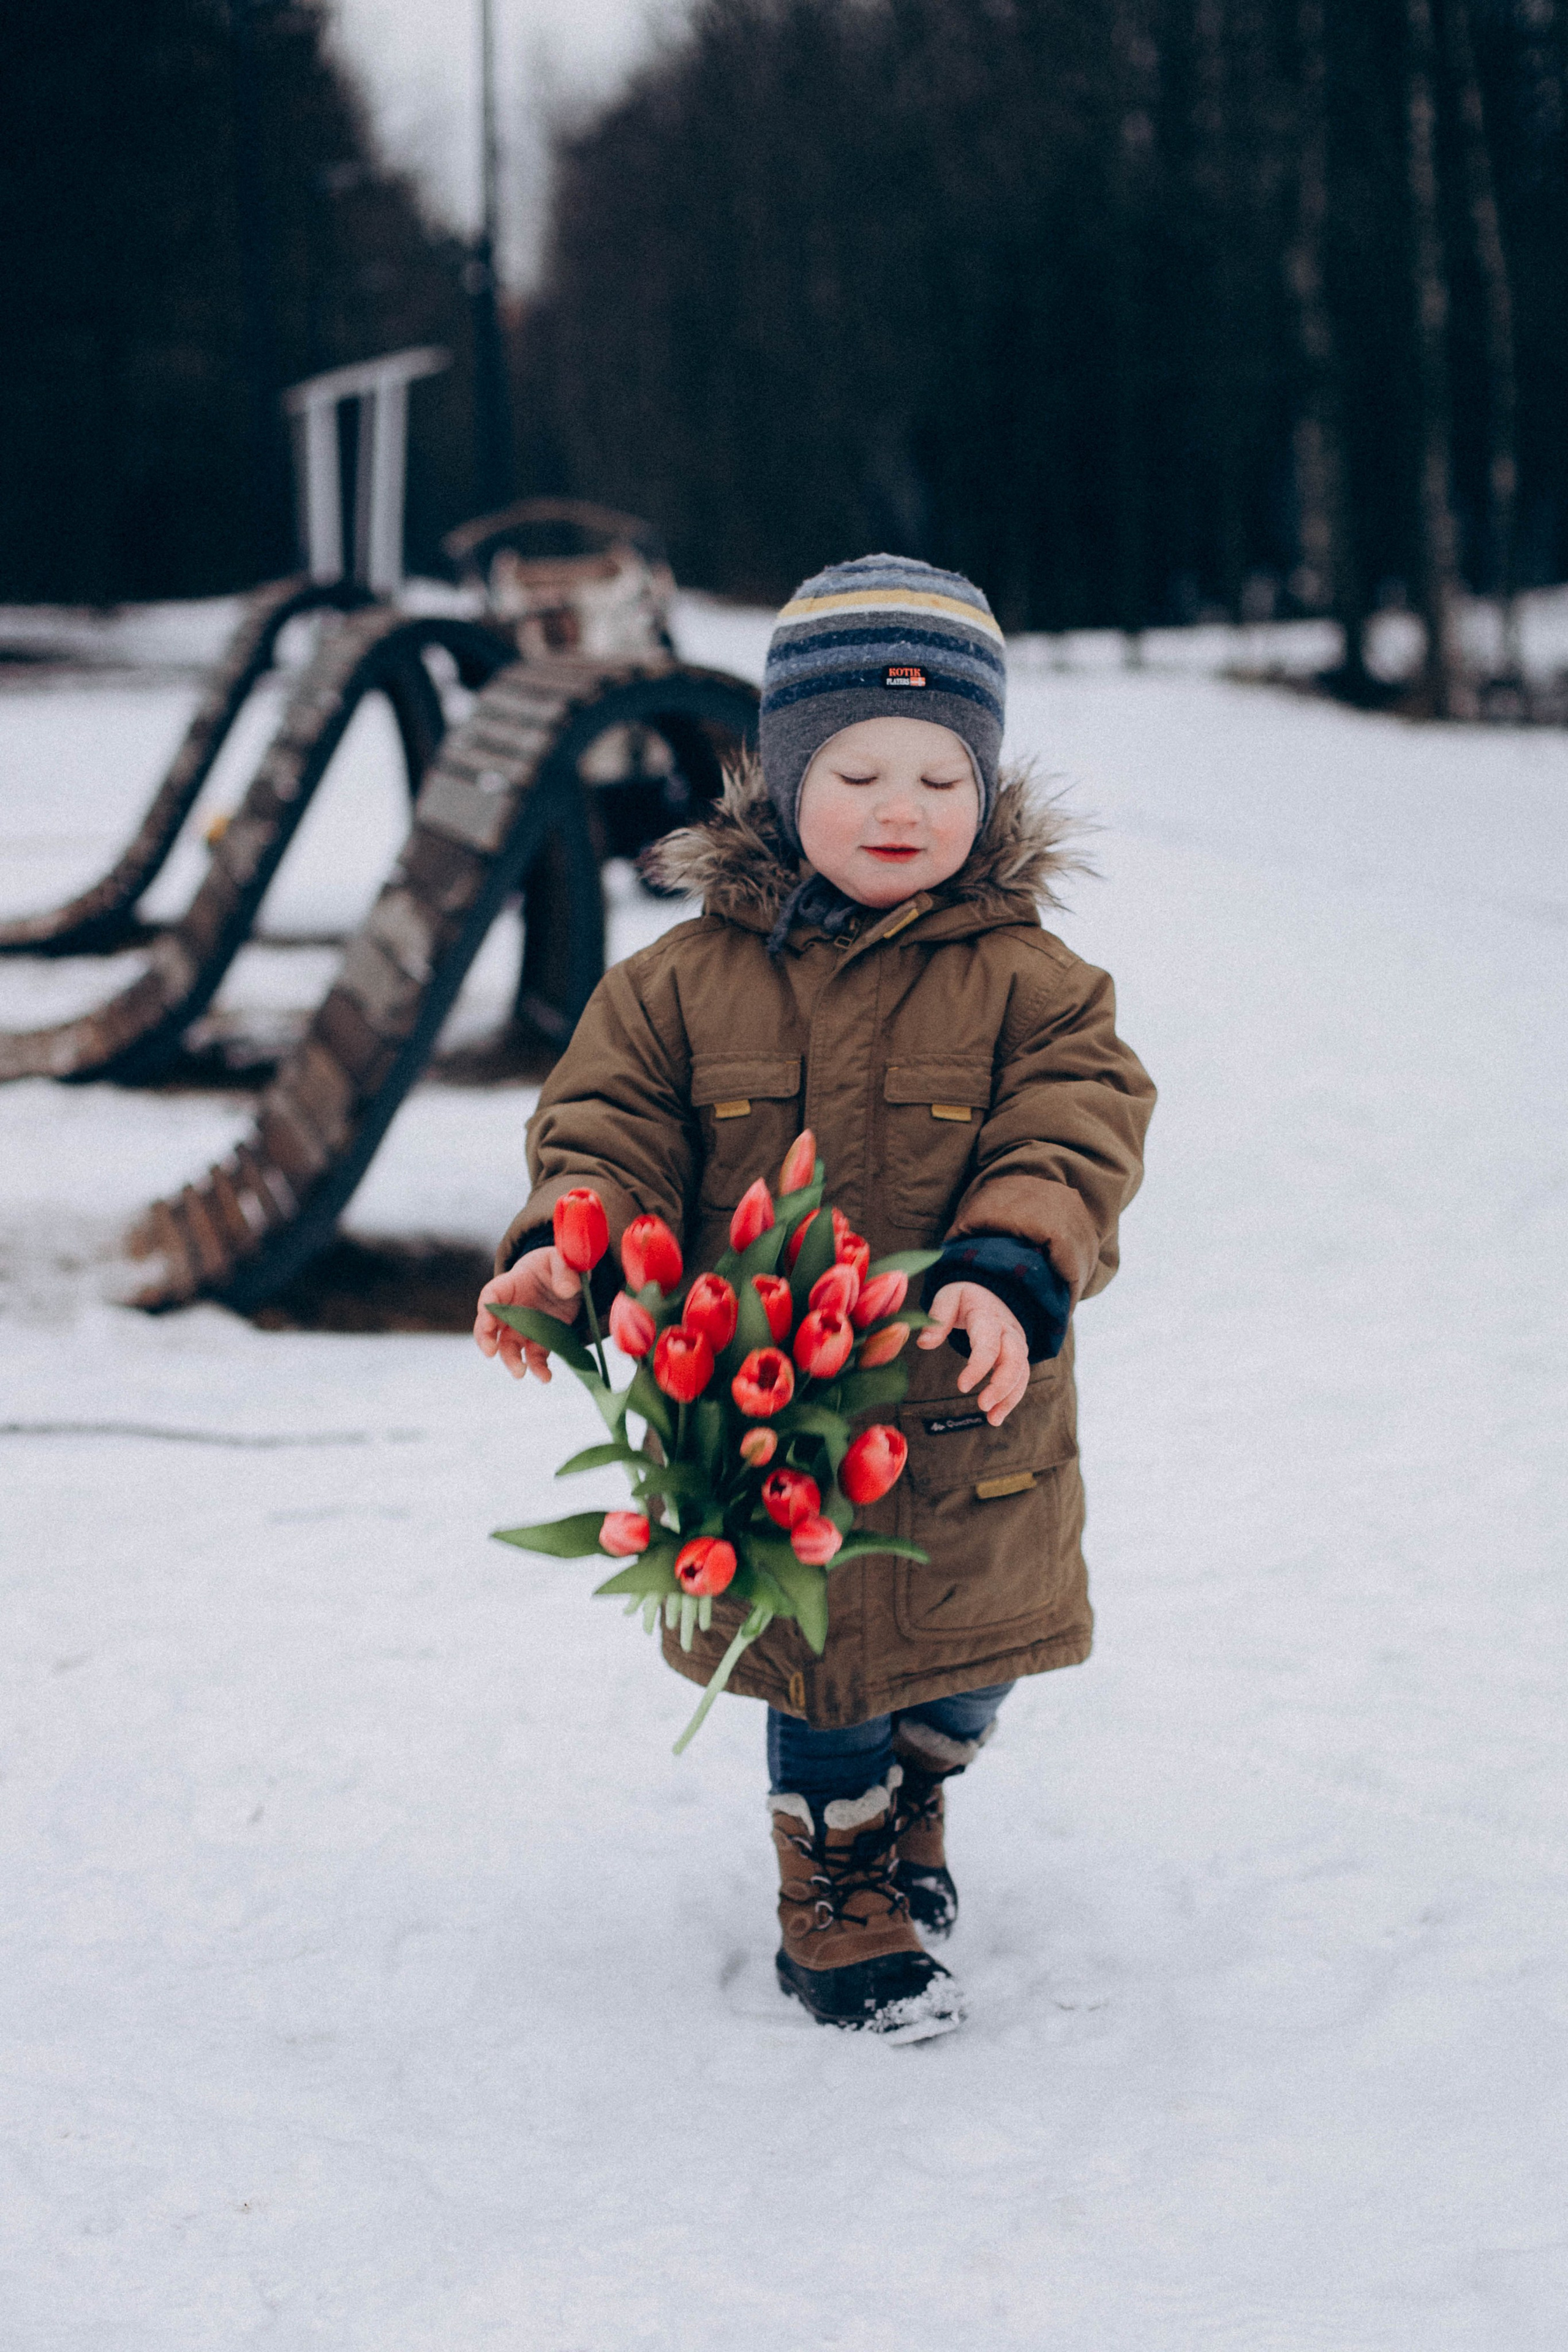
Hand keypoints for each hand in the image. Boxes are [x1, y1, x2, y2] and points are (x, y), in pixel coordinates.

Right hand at [474, 1247, 581, 1381]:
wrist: (567, 1279)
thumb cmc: (556, 1264)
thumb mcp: (563, 1258)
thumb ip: (565, 1269)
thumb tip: (567, 1289)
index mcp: (511, 1284)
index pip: (491, 1296)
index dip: (486, 1310)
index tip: (488, 1323)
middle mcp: (512, 1309)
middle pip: (490, 1326)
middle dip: (486, 1340)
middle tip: (491, 1352)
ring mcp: (524, 1327)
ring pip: (509, 1347)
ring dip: (511, 1361)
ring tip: (520, 1372)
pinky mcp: (540, 1340)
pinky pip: (535, 1357)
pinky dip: (538, 1368)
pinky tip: (546, 1377)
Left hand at [917, 1281, 1028, 1424]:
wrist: (992, 1292)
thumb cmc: (966, 1298)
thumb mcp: (949, 1297)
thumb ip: (937, 1317)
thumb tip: (923, 1343)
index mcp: (988, 1316)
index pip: (988, 1343)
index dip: (978, 1366)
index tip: (962, 1386)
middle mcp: (1008, 1331)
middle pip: (1014, 1359)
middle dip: (1001, 1385)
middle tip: (982, 1405)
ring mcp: (1016, 1345)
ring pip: (1021, 1372)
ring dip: (1009, 1397)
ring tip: (992, 1419)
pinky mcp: (1018, 1356)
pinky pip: (1021, 1379)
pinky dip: (1011, 1399)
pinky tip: (996, 1417)